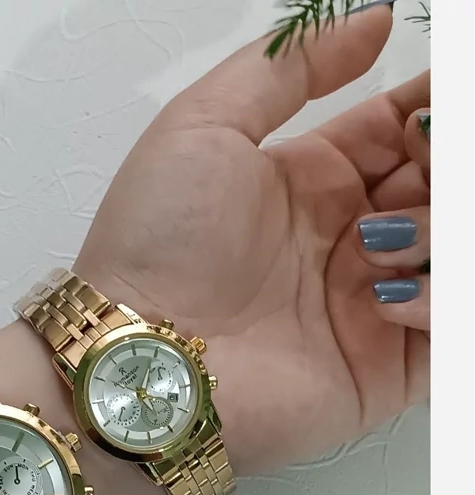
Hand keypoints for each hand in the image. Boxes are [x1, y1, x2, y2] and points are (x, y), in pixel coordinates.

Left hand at [74, 7, 428, 475]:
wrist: (142, 353)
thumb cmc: (157, 242)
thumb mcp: (203, 125)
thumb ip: (287, 68)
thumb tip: (375, 20)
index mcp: (316, 181)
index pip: (406, 129)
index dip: (434, 108)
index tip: (441, 96)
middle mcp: (350, 239)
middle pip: (442, 184)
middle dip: (448, 160)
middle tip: (424, 158)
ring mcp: (369, 304)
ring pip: (457, 252)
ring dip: (444, 230)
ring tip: (384, 239)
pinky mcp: (383, 369)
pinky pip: (454, 331)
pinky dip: (445, 300)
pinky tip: (388, 294)